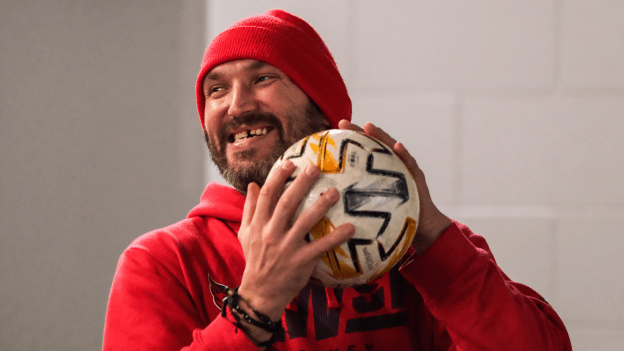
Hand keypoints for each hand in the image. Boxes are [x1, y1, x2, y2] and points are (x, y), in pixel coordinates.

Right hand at [237, 160, 354, 321]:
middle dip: (300, 184)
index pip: (267, 195)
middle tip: (315, 168)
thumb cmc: (255, 259)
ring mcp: (286, 247)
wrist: (260, 292)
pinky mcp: (301, 261)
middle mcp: (271, 233)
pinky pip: (320, 247)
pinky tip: (350, 228)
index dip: (278, 177)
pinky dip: (335, 237)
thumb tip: (253, 184)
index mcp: (258, 224)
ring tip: (334, 192)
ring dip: (320, 205)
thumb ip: (249, 209)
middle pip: (286, 203)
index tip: (290, 163)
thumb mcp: (245, 233)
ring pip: (304, 222)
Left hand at [338, 120, 451, 253]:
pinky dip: (404, 154)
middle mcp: (390, 166)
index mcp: (377, 172)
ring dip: (380, 136)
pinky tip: (397, 146)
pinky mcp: (416, 176)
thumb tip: (327, 205)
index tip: (329, 134)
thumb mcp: (370, 209)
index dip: (347, 143)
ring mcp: (404, 168)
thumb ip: (355, 201)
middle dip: (359, 132)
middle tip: (343, 123)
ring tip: (368, 126)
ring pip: (390, 149)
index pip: (361, 154)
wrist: (421, 228)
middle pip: (373, 145)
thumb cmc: (393, 220)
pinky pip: (410, 163)